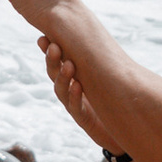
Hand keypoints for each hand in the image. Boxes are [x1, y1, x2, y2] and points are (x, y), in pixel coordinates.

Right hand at [39, 34, 124, 151]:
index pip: (56, 62)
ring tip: (68, 64)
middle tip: (53, 46)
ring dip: (63, 77)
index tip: (43, 38)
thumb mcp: (101, 77)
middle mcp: (69, 91)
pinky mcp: (83, 120)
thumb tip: (87, 31)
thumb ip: (92, 60)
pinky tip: (78, 86)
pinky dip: (75, 97)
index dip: (48, 51)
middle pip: (54, 74)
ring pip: (62, 91)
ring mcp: (74, 105)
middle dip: (53, 60)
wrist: (118, 130)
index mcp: (71, 78)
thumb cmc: (109, 101)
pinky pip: (76, 108)